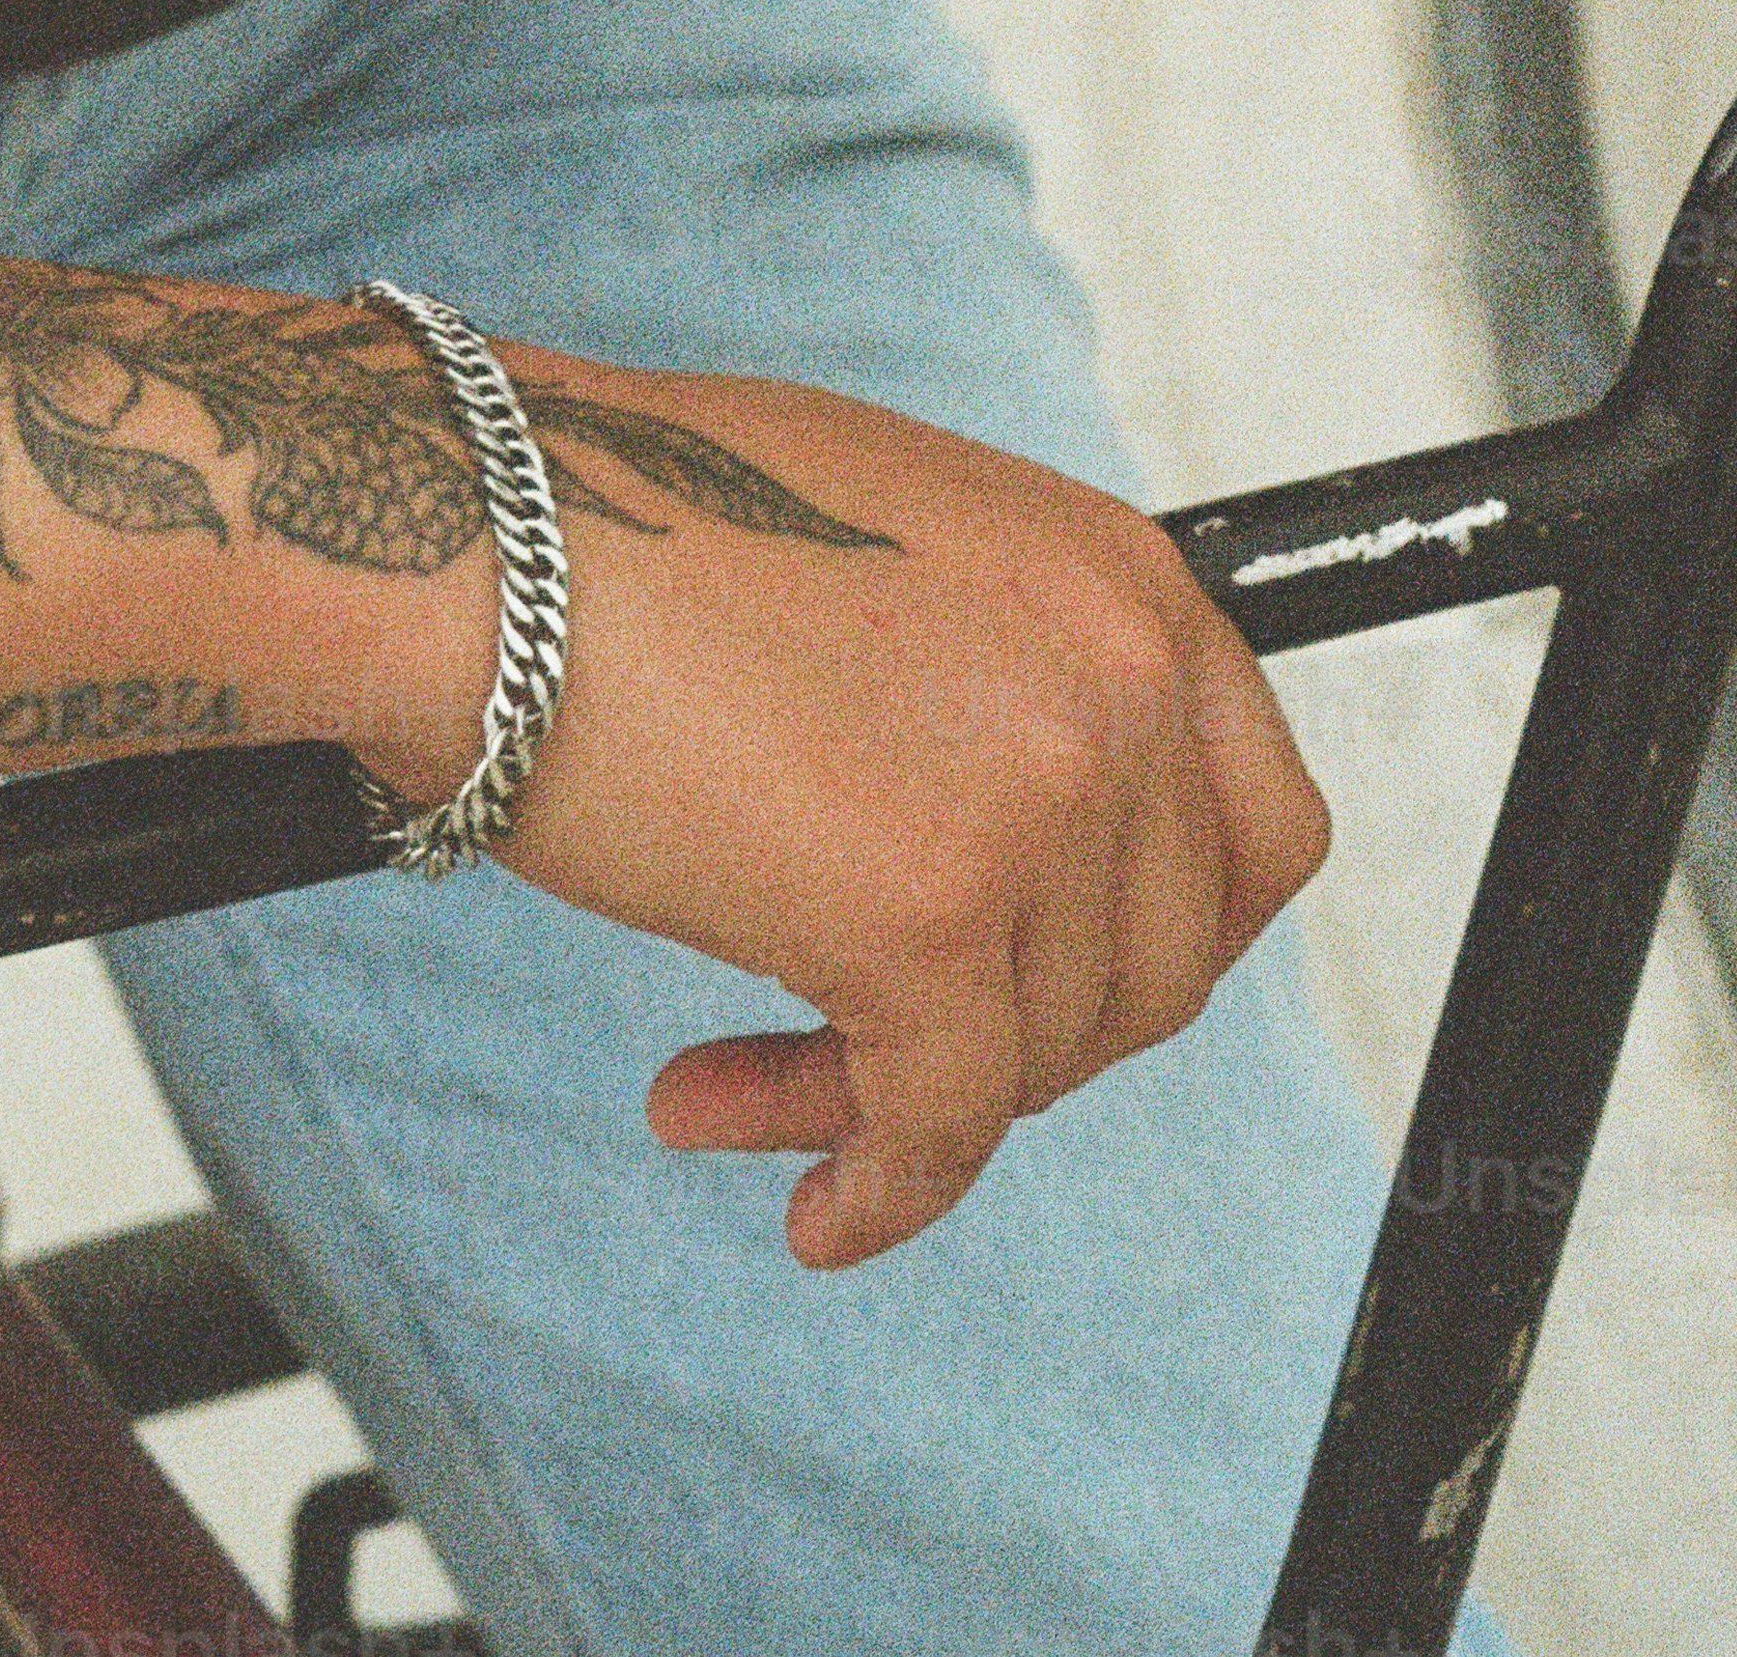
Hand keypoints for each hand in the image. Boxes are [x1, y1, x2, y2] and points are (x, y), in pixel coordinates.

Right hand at [365, 337, 1332, 1273]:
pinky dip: (882, 1188)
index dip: (1160, 940)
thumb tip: (1044, 842)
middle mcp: (1120, 678)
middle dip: (1017, 1039)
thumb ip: (1010, 669)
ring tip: (747, 1077)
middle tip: (865, 1045)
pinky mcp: (929, 918)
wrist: (480, 537)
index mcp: (1125, 578)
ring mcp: (1038, 796)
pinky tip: (808, 1206)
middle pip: (1156, 969)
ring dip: (898, 1098)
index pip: (1257, 830)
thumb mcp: (905, 549)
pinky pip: (943, 1126)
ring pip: (1036, 1058)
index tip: (1057, 993)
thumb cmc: (637, 530)